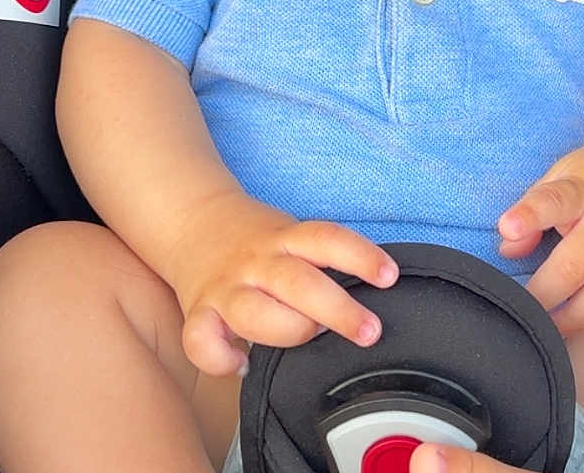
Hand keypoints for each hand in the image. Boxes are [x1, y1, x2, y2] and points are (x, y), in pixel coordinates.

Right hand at [166, 192, 398, 375]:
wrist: (194, 219)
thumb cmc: (256, 237)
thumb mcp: (291, 233)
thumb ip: (318, 261)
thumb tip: (367, 297)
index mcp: (285, 238)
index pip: (327, 239)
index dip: (360, 256)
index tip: (389, 276)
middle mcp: (257, 261)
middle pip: (299, 283)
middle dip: (338, 311)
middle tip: (369, 331)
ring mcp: (227, 286)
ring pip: (257, 313)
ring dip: (289, 333)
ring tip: (310, 341)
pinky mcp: (199, 311)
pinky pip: (201, 341)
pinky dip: (221, 359)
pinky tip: (242, 365)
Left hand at [497, 130, 583, 332]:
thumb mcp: (560, 176)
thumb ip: (532, 209)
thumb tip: (507, 250)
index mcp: (580, 190)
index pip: (553, 201)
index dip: (529, 215)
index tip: (507, 227)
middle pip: (573, 268)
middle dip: (542, 298)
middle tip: (519, 313)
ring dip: (573, 319)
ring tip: (550, 327)